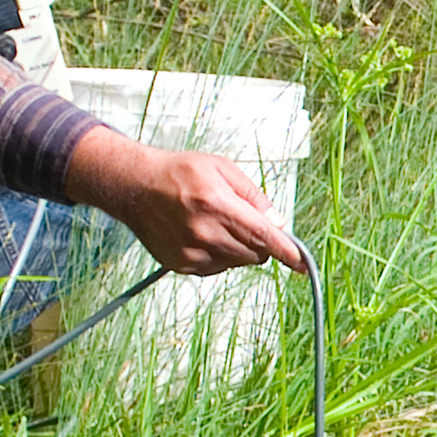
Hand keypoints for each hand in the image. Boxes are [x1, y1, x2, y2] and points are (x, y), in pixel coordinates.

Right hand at [66, 125, 307, 275]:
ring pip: (237, 262)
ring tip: (217, 223)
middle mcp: (204, 233)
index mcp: (217, 204)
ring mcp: (191, 252)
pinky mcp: (181, 265)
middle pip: (254, 254)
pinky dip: (219, 255)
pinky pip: (216, 268)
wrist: (135, 186)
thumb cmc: (179, 173)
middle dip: (259, 242)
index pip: (262, 236)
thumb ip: (253, 196)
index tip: (302, 264)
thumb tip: (276, 222)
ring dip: (238, 248)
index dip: (286, 251)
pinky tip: (203, 234)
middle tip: (244, 221)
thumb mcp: (222, 168)